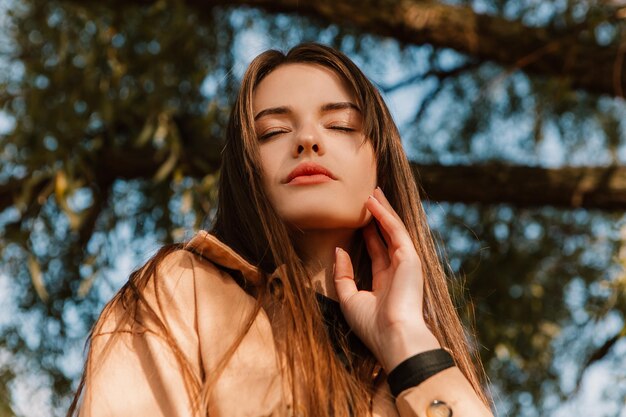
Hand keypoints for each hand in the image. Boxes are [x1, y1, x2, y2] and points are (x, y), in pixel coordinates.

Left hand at [333, 187, 439, 371]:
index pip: (376, 251)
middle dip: (378, 216)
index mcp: (386, 282)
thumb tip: (339, 250)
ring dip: (383, 210)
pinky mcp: (410, 258)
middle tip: (368, 197)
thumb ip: (343, 274)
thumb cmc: (372, 325)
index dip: (368, 233)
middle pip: (386, 236)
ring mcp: (405, 263)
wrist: (393, 337)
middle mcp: (397, 270)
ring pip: (393, 229)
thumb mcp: (349, 299)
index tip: (359, 218)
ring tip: (372, 192)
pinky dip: (384, 215)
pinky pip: (395, 231)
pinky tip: (373, 202)